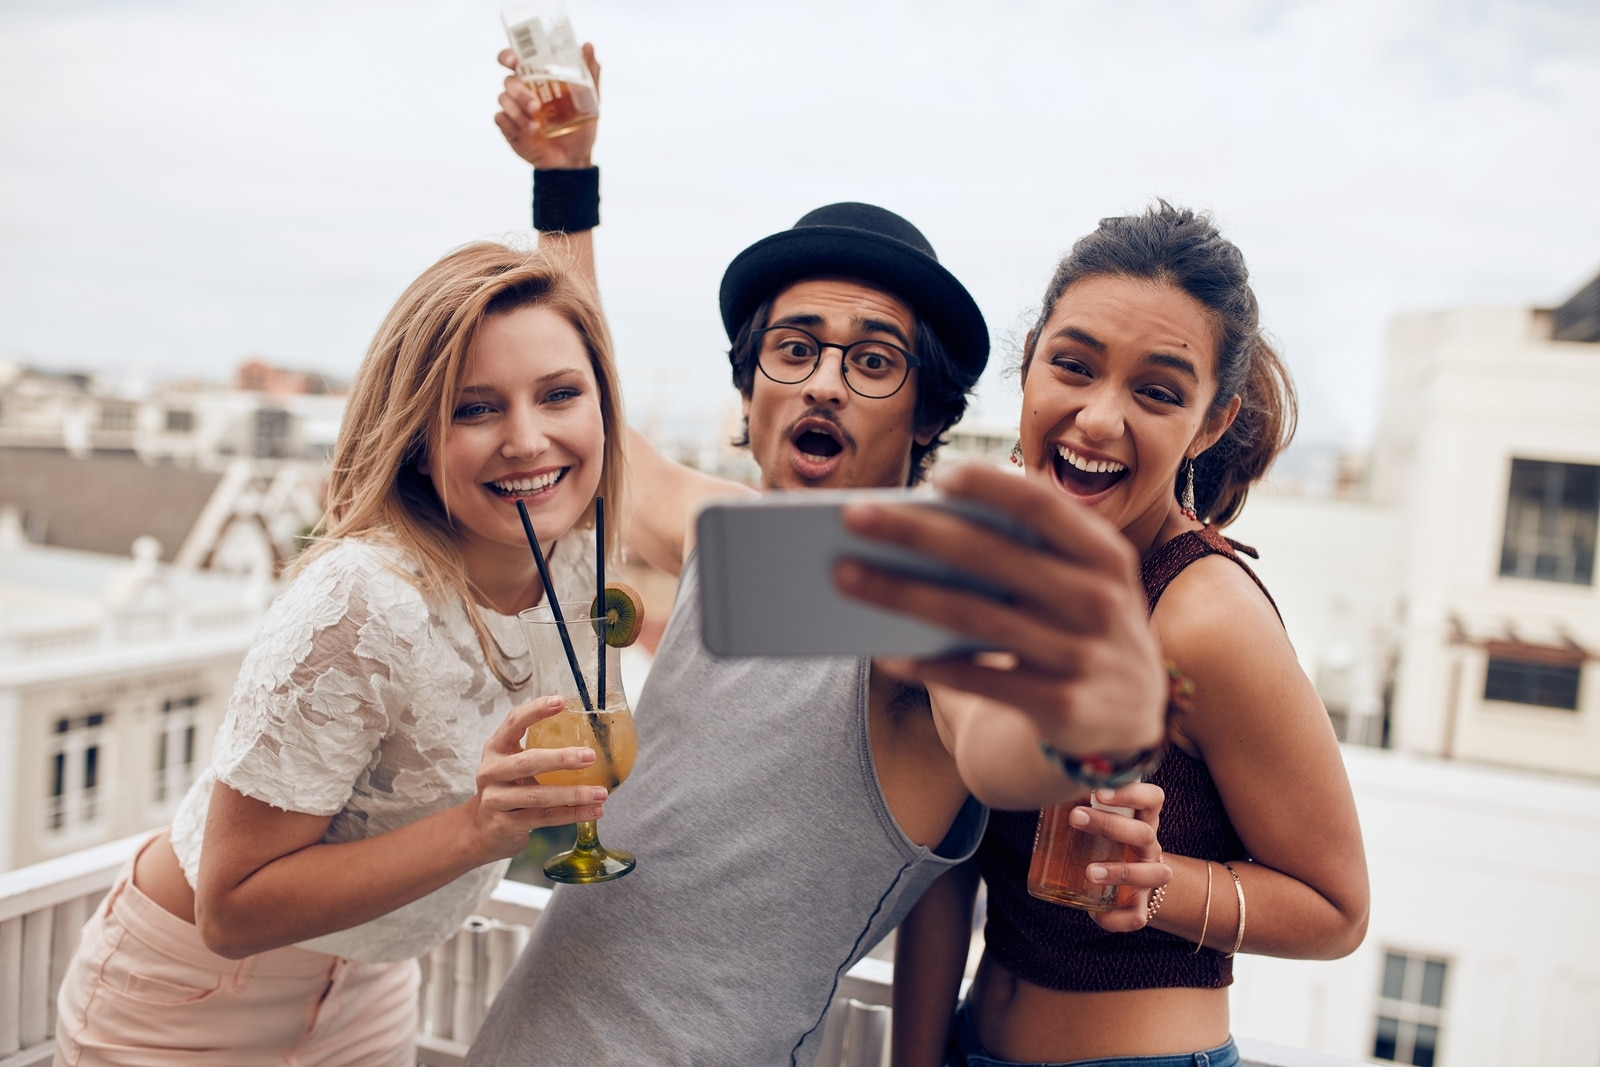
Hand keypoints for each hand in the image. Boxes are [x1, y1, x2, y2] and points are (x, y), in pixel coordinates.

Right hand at [467, 696, 607, 860]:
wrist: (482, 830)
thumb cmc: (509, 789)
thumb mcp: (514, 764)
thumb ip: (539, 749)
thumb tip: (591, 735)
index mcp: (496, 748)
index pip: (514, 722)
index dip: (536, 710)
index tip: (561, 701)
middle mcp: (491, 771)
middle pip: (527, 762)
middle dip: (561, 758)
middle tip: (590, 756)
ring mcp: (495, 800)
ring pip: (538, 796)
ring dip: (574, 794)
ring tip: (601, 793)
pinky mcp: (503, 825)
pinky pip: (543, 818)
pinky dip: (571, 815)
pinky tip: (593, 811)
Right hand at [494, 43, 600, 168]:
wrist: (575, 158)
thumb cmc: (581, 126)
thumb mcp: (590, 99)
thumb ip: (590, 73)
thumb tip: (588, 46)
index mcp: (537, 78)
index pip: (514, 60)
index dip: (508, 56)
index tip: (514, 61)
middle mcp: (522, 91)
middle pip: (508, 81)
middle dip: (519, 91)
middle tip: (535, 105)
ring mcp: (515, 110)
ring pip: (503, 100)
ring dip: (517, 111)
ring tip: (535, 126)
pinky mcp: (510, 128)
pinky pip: (500, 119)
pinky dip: (510, 123)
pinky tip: (526, 131)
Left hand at [837, 462, 1166, 758]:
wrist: (1130, 716)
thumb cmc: (1081, 623)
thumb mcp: (1081, 580)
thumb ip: (1029, 552)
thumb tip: (920, 527)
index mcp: (1104, 554)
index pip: (1040, 504)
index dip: (986, 484)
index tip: (932, 474)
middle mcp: (1100, 600)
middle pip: (989, 556)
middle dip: (914, 532)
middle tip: (852, 516)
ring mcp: (1083, 655)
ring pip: (972, 617)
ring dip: (900, 595)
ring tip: (845, 577)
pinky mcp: (1061, 706)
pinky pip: (979, 680)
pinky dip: (928, 665)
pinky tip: (886, 652)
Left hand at [1070, 781, 1170, 932]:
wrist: (1129, 885)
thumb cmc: (1104, 844)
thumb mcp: (1098, 822)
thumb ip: (1077, 806)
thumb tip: (1040, 789)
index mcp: (1141, 821)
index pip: (1152, 799)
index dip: (1132, 793)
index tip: (1099, 791)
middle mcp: (1150, 848)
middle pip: (1144, 834)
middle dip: (1110, 825)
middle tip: (1076, 818)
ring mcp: (1149, 879)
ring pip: (1152, 875)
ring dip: (1121, 872)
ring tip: (1089, 872)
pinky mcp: (1140, 907)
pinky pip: (1137, 917)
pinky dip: (1117, 918)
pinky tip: (1094, 913)